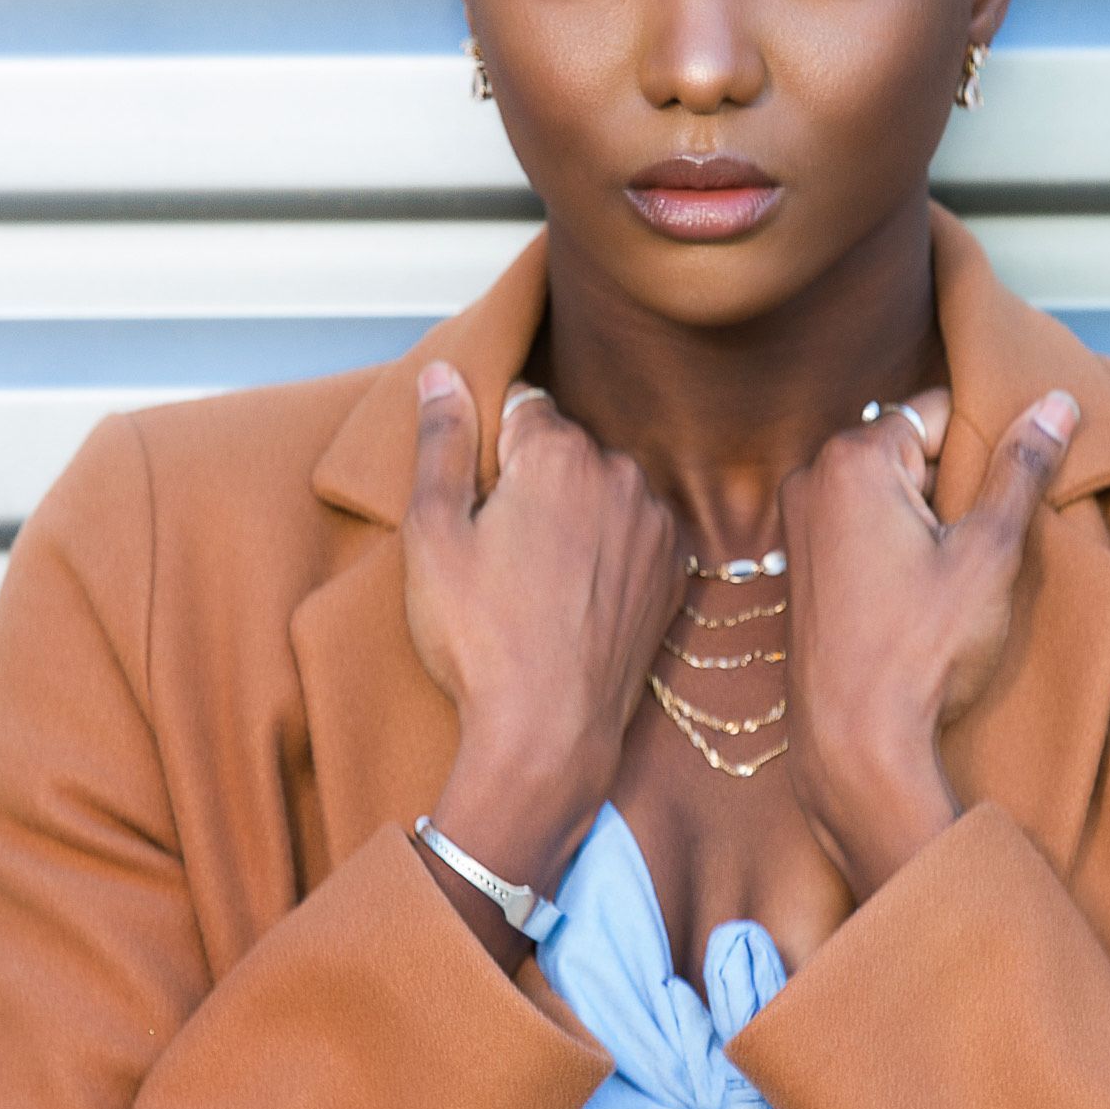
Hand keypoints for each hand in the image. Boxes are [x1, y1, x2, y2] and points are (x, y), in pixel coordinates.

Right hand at [403, 364, 686, 903]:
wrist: (548, 734)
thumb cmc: (479, 638)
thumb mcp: (433, 534)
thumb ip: (442, 442)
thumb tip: (442, 374)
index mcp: (560, 452)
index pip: (521, 406)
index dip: (491, 453)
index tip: (478, 503)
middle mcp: (621, 472)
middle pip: (566, 449)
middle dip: (535, 481)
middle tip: (501, 552)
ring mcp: (656, 522)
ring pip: (603, 490)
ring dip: (576, 514)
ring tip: (539, 582)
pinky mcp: (675, 569)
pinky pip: (633, 532)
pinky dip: (609, 551)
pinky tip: (577, 598)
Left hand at [779, 386, 1079, 900]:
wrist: (856, 742)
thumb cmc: (922, 649)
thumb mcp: (989, 551)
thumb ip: (1021, 469)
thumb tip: (1056, 401)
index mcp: (852, 459)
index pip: (939, 414)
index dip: (984, 453)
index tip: (1001, 502)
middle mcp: (810, 477)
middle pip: (910, 449)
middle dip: (953, 486)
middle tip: (979, 546)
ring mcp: (798, 521)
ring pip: (888, 489)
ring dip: (928, 517)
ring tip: (951, 576)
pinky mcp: (801, 562)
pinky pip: (862, 524)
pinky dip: (897, 542)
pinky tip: (920, 593)